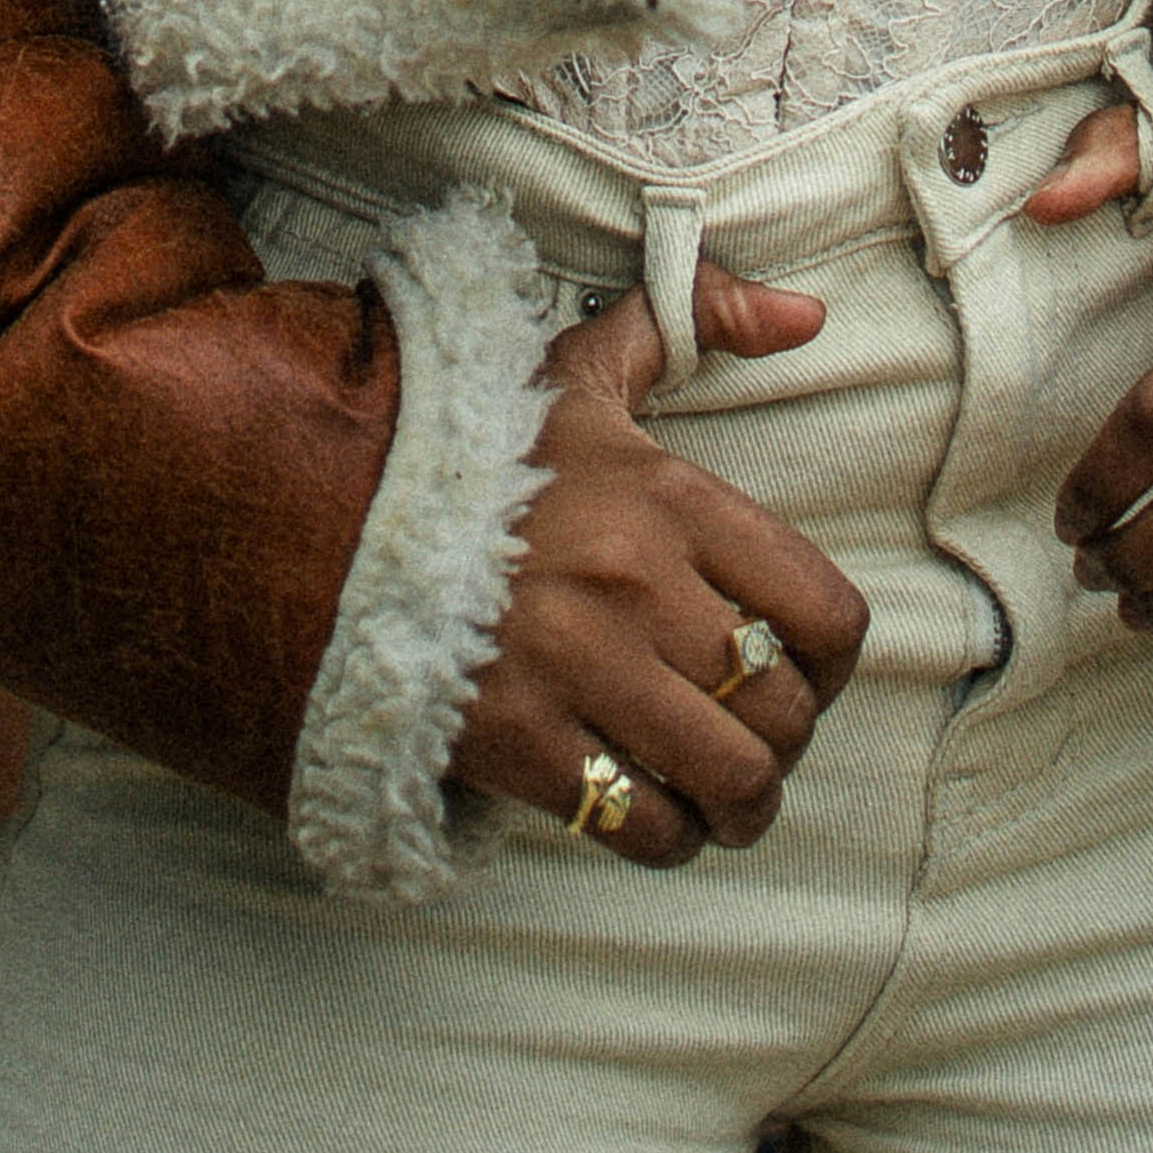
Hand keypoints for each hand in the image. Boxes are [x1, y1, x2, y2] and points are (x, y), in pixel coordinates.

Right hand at [451, 253, 868, 865]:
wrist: (322, 508)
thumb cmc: (476, 447)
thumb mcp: (584, 368)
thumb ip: (699, 315)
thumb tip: (807, 314)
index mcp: (670, 498)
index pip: (823, 612)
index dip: (831, 662)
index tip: (800, 666)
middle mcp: (638, 586)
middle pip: (784, 709)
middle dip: (784, 739)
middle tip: (754, 737)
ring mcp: (579, 668)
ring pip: (731, 779)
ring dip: (742, 805)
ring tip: (723, 799)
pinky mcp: (520, 742)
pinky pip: (641, 824)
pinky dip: (666, 838)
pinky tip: (652, 813)